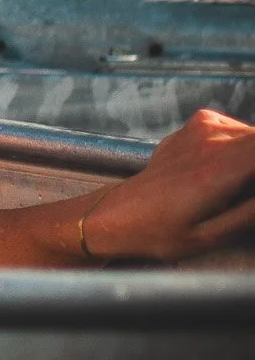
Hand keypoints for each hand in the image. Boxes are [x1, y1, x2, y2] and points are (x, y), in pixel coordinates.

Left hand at [84, 109, 254, 261]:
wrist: (118, 213)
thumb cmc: (160, 232)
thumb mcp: (212, 236)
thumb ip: (252, 212)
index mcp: (217, 170)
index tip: (253, 192)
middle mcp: (211, 141)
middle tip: (244, 194)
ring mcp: (203, 127)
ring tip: (239, 188)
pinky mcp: (199, 122)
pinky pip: (239, 130)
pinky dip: (243, 148)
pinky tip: (226, 172)